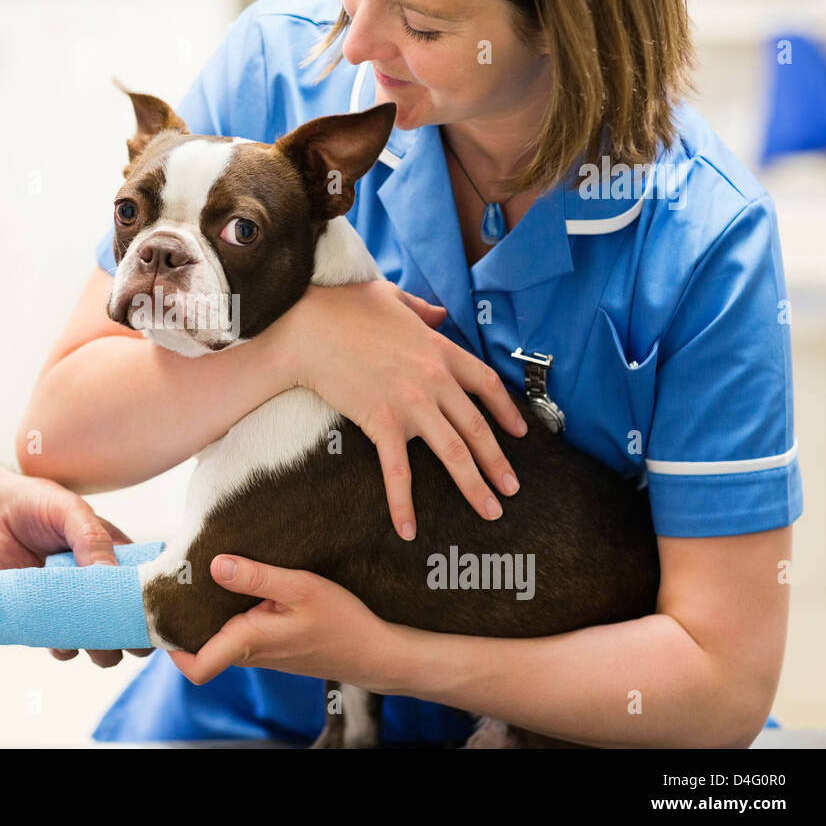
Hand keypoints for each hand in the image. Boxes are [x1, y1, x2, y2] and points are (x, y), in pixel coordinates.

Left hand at [0, 471, 151, 667]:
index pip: (149, 586)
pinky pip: (65, 647)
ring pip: (103, 643)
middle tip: (120, 633)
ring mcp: (76, 605)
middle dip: (131, 635)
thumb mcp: (70, 512)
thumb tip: (111, 575)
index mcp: (119, 556)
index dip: (154, 604)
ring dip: (101, 649)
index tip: (150, 614)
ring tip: (90, 639)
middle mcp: (103, 585)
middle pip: (131, 623)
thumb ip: (93, 539)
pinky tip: (56, 634)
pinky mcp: (48, 620)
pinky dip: (65, 648)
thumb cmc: (35, 505)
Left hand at [167, 555, 398, 690]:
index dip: (171, 647)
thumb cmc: (341, 621)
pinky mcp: (271, 645)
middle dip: (184, 618)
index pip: (195, 667)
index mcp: (249, 642)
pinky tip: (238, 583)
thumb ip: (257, 576)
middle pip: (199, 646)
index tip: (164, 612)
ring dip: (208, 612)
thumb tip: (215, 565)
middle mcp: (249, 653)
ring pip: (218, 637)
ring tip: (203, 574)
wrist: (374, 652)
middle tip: (179, 579)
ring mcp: (260, 652)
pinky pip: (237, 631)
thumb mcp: (301, 588)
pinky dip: (230, 611)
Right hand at [272, 280, 525, 538]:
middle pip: (478, 427)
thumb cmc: (342, 308)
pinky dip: (404, 503)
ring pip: (454, 452)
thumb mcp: (390, 296)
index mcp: (439, 349)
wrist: (306, 329)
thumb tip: (439, 314)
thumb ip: (421, 308)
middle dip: (499, 462)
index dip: (506, 411)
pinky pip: (398, 471)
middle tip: (511, 489)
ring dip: (475, 485)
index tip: (519, 432)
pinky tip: (409, 529)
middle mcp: (434, 379)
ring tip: (490, 510)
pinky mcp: (382, 422)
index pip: (486, 384)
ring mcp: (411, 403)